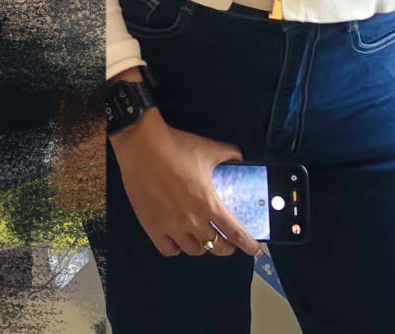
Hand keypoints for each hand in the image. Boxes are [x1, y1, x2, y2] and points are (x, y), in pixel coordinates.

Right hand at [110, 109, 262, 258]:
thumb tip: (239, 159)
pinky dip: (177, 248)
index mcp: (208, 203)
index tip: (253, 248)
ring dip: (202, 246)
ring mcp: (170, 226)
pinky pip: (169, 250)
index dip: (247, 244)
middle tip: (227, 241)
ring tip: (202, 237)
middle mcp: (191, 220)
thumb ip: (228, 155)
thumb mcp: (208, 148)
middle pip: (216, 247)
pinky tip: (179, 239)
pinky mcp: (151, 226)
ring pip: (194, 250)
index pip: (234, 233)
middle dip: (226, 247)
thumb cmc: (175, 146)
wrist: (141, 143)